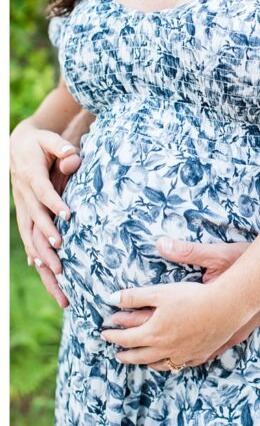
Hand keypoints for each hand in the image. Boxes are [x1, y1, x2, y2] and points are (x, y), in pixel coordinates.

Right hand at [10, 120, 80, 303]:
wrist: (19, 146)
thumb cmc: (41, 143)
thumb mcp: (50, 140)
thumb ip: (62, 148)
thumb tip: (73, 157)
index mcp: (31, 177)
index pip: (43, 194)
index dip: (54, 206)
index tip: (67, 218)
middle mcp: (25, 198)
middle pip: (35, 225)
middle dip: (47, 246)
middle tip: (61, 266)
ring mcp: (24, 210)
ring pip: (31, 240)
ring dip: (44, 263)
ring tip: (60, 285)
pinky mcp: (26, 216)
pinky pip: (31, 241)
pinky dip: (37, 258)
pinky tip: (48, 276)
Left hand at [101, 281, 252, 368]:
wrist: (227, 307)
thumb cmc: (193, 296)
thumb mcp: (160, 292)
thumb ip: (134, 296)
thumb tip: (110, 298)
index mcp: (152, 333)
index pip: (125, 339)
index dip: (113, 336)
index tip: (105, 334)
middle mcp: (165, 349)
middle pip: (139, 357)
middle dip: (126, 355)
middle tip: (118, 354)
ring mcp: (183, 354)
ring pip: (159, 364)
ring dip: (147, 363)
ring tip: (142, 360)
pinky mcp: (200, 355)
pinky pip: (181, 364)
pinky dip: (171, 363)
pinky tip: (172, 360)